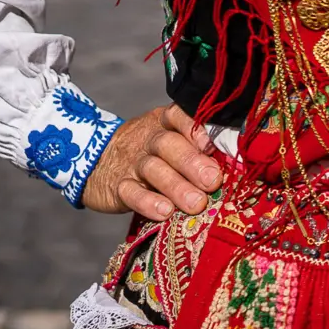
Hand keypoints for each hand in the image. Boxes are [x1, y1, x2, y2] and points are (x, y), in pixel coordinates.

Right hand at [82, 104, 222, 220]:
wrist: (95, 162)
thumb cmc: (149, 153)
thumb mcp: (169, 141)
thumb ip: (196, 149)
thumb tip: (234, 165)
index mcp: (165, 123)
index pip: (179, 116)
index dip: (194, 128)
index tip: (211, 144)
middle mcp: (149, 139)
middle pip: (169, 145)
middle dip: (192, 162)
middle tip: (213, 180)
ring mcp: (132, 163)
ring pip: (153, 169)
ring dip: (176, 186)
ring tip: (196, 203)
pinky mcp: (118, 187)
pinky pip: (131, 193)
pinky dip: (148, 202)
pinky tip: (165, 212)